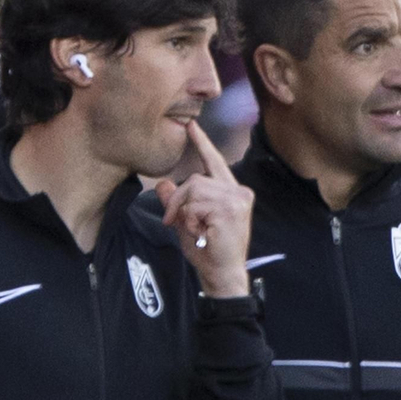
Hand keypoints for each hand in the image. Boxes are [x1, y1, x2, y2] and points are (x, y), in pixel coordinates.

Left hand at [154, 121, 251, 297]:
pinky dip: (190, 219)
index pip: (215, 162)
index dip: (202, 143)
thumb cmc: (209, 251)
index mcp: (231, 192)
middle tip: (171, 220)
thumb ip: (178, 202)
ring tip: (192, 228)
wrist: (223, 274)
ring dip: (184, 211)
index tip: (191, 125)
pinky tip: (200, 232)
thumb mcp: (187, 222)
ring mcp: (236, 200)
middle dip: (177, 199)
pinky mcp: (230, 209)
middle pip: (196, 179)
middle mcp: (238, 192)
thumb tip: (162, 184)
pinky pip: (196, 204)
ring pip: (194, 189)